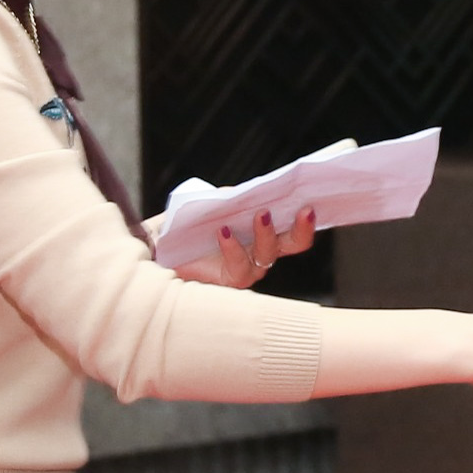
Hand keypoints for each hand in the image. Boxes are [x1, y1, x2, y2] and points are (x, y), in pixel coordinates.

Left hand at [174, 205, 314, 285]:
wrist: (160, 253)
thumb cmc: (185, 229)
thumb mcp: (209, 205)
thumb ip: (227, 198)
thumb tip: (242, 192)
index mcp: (262, 232)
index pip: (293, 224)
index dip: (307, 215)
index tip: (312, 198)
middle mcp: (262, 252)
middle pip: (295, 243)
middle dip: (304, 228)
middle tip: (305, 210)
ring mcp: (250, 268)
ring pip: (269, 254)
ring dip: (267, 233)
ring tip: (260, 214)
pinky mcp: (232, 281)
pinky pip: (241, 265)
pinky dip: (233, 247)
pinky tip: (223, 231)